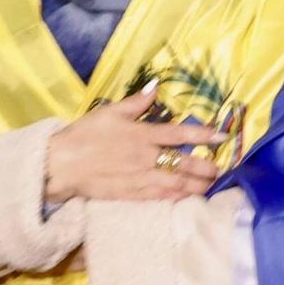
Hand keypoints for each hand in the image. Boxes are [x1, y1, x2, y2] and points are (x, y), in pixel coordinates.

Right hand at [45, 87, 218, 203]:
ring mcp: (140, 179)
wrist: (61, 164)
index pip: (180, 135)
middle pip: (184, 164)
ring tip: (211, 186)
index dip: (203, 136)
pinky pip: (160, 197)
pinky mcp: (132, 195)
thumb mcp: (109, 112)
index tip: (222, 137)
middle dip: (206, 168)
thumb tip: (156, 86)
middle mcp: (146, 158)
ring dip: (197, 186)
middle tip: (221, 169)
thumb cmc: (84, 135)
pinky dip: (177, 198)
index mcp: (142, 135)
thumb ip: (136, 102)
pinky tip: (188, 198)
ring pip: (176, 184)